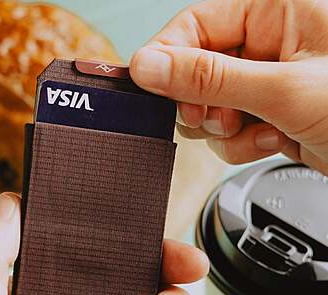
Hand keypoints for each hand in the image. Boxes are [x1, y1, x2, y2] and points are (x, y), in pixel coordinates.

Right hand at [130, 0, 327, 174]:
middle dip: (202, 101)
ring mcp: (263, 81)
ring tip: (258, 128)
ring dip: (225, 128)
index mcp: (275, 10)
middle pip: (196, 69)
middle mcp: (266, 42)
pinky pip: (227, 130)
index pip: (194, 25)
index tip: (150, 86)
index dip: (168, 57)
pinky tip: (272, 139)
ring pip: (209, 105)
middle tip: (214, 116)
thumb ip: (210, 77)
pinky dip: (241, 143)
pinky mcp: (264, 113)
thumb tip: (150, 67)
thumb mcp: (282, 89)